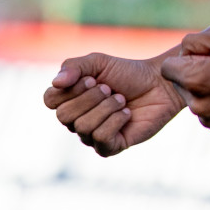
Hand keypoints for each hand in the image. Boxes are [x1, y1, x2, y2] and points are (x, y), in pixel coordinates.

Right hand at [44, 51, 187, 156]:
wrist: (159, 84)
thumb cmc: (128, 73)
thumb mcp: (98, 62)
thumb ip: (74, 66)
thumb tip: (56, 82)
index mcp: (70, 100)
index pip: (50, 100)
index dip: (71, 89)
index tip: (93, 78)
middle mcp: (77, 120)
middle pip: (65, 115)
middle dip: (91, 97)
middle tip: (109, 89)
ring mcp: (92, 136)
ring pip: (83, 127)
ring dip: (107, 107)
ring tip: (121, 100)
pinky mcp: (111, 147)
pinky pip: (101, 138)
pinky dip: (116, 120)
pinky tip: (127, 113)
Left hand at [161, 29, 209, 137]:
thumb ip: (192, 41)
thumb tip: (180, 55)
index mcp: (195, 80)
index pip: (168, 68)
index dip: (186, 59)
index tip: (206, 57)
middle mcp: (199, 105)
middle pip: (181, 86)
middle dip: (194, 76)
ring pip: (195, 102)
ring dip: (206, 93)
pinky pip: (209, 116)